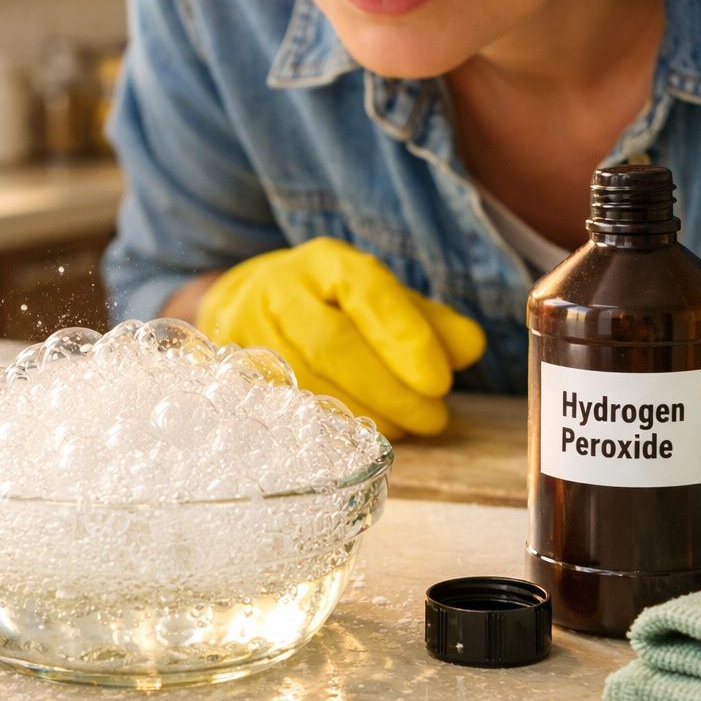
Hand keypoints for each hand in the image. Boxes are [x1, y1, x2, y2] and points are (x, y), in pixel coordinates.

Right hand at [196, 237, 485, 437]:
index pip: (366, 292)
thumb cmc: (331, 305)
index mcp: (324, 263)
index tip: (440, 381)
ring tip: (405, 429)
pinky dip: (328, 429)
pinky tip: (360, 438)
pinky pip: (282, 409)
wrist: (250, 304)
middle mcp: (278, 290)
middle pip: (331, 344)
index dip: (404, 338)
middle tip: (432, 418)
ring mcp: (247, 332)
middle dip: (387, 389)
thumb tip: (468, 348)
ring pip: (306, 382)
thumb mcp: (382, 299)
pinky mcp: (233, 372)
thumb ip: (428, 322)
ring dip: (364, 415)